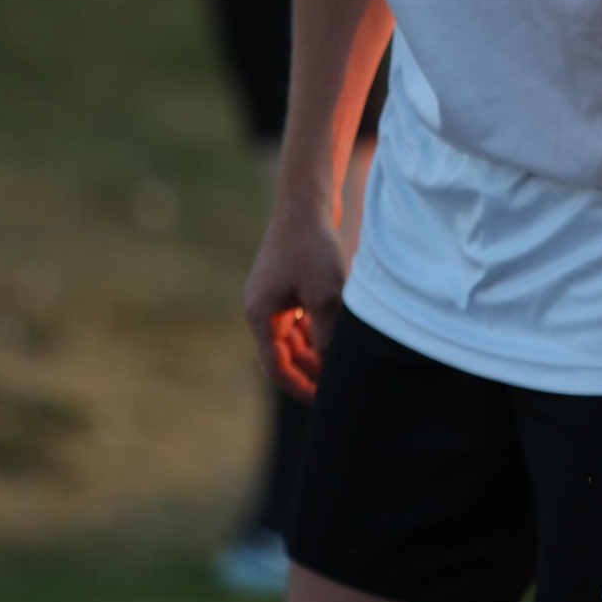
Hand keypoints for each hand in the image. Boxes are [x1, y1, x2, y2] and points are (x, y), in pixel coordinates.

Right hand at [241, 205, 345, 401]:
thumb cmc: (313, 247)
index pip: (275, 366)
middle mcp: (260, 308)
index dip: (300, 387)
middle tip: (339, 386)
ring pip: (293, 337)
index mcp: (260, 315)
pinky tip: (338, 334)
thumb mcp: (324, 296)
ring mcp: (271, 295)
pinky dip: (315, 330)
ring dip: (314, 352)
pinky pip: (298, 318)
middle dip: (310, 372)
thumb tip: (332, 368)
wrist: (305, 201)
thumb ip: (326, 336)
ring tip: (341, 364)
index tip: (325, 400)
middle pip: (284, 354)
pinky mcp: (286, 283)